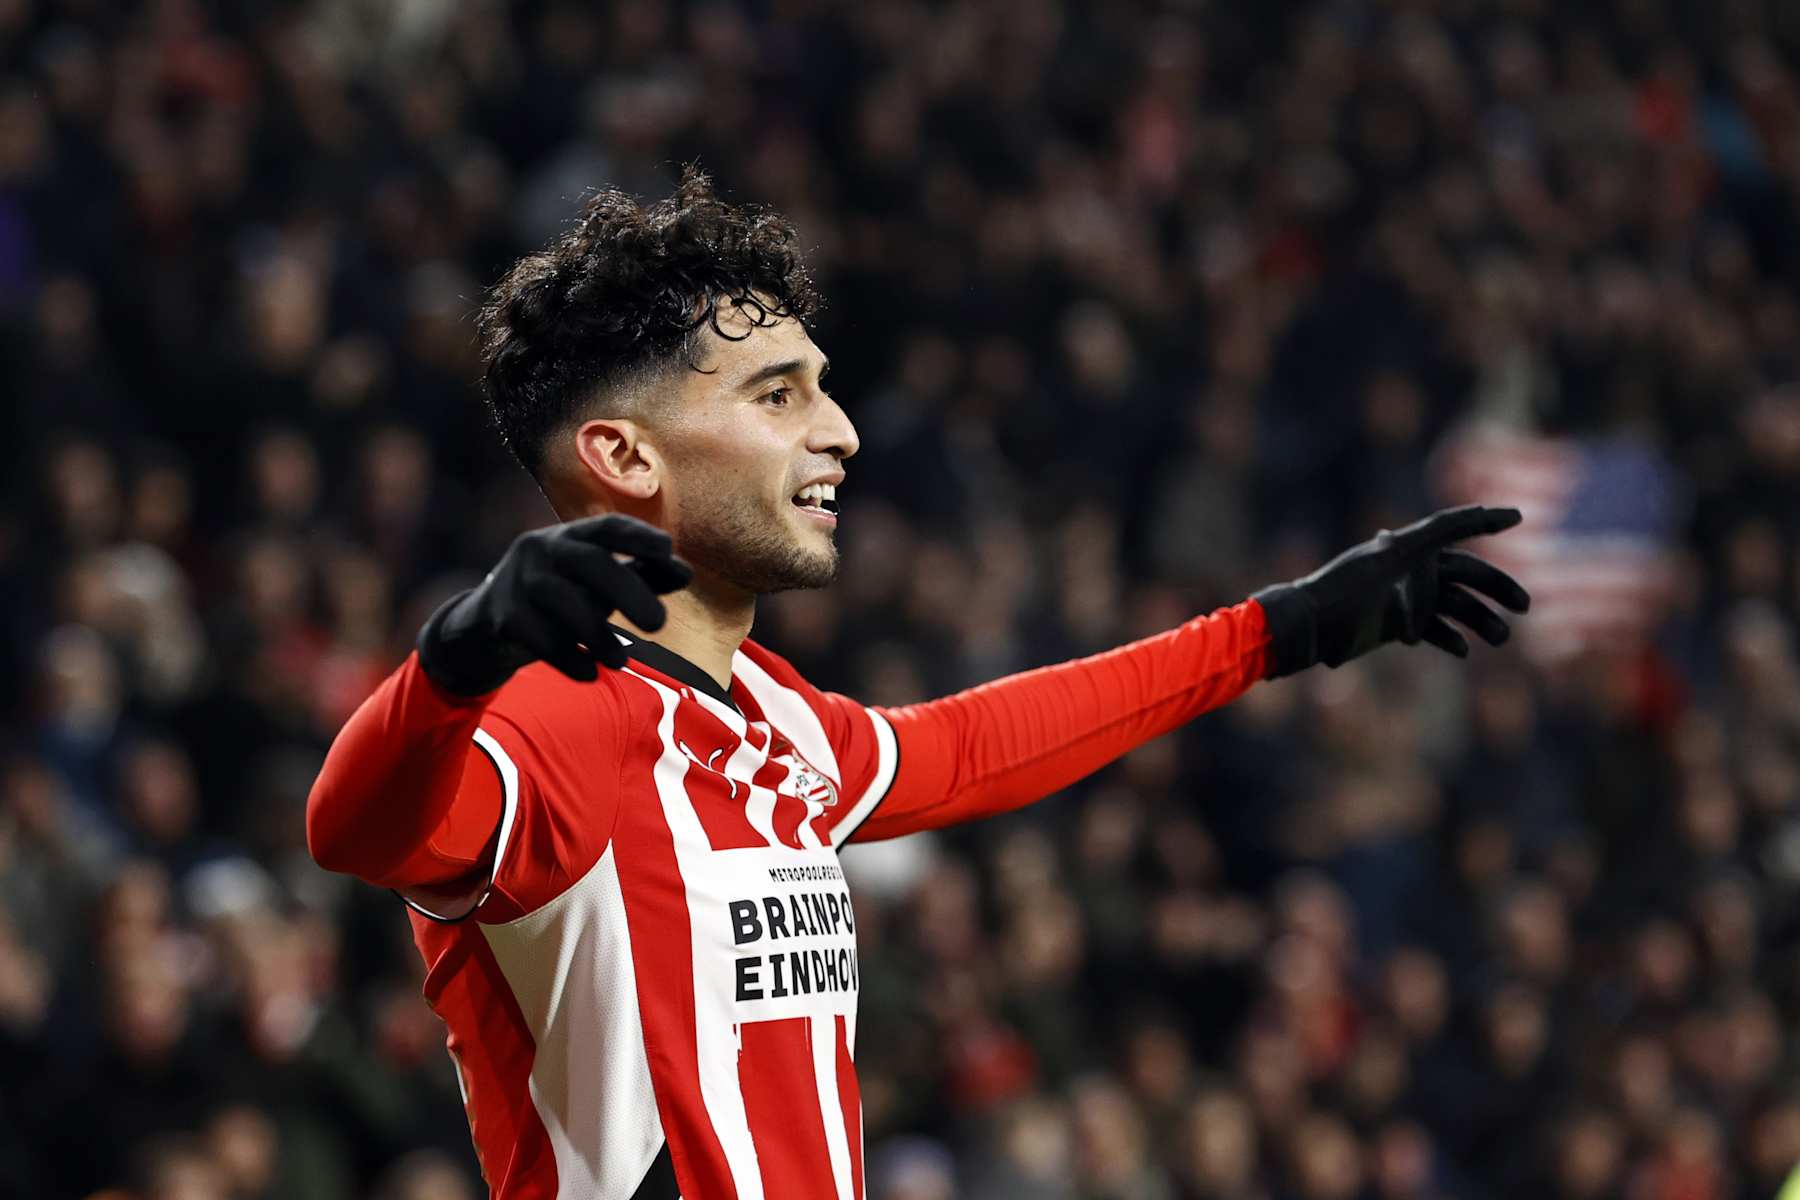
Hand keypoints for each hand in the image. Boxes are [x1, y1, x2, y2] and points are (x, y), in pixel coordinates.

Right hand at [417, 515, 692, 694]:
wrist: (487, 625)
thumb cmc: (561, 596)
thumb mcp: (598, 582)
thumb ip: (642, 575)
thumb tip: (686, 574)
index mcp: (571, 536)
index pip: (607, 527)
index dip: (637, 535)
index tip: (668, 548)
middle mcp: (542, 549)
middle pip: (588, 562)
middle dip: (626, 590)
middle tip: (659, 624)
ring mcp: (518, 580)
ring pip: (560, 599)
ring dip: (596, 633)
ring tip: (621, 662)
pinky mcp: (502, 615)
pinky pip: (537, 636)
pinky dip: (567, 657)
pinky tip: (589, 674)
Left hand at [1253, 505, 1530, 677]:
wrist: (1305, 626)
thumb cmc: (1335, 602)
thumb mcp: (1368, 593)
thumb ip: (1396, 596)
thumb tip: (1414, 621)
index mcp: (1403, 548)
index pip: (1451, 526)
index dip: (1485, 520)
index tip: (1518, 516)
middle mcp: (1407, 568)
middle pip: (1464, 571)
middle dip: (1496, 586)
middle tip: (1525, 607)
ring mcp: (1402, 595)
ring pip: (1452, 602)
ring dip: (1479, 617)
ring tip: (1501, 638)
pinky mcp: (1394, 621)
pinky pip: (1430, 626)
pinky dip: (1448, 635)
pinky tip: (1464, 650)